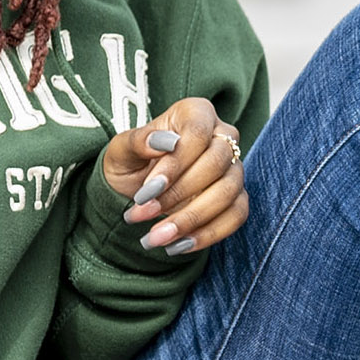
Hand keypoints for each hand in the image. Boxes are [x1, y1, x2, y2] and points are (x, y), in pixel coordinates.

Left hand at [101, 96, 247, 257]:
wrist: (138, 191)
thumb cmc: (131, 163)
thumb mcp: (121, 150)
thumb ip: (139, 141)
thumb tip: (164, 142)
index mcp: (196, 113)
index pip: (198, 133)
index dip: (175, 164)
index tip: (146, 190)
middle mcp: (223, 136)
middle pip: (216, 163)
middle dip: (177, 194)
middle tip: (141, 214)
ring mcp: (234, 168)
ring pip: (227, 193)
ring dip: (190, 219)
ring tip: (156, 237)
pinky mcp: (237, 197)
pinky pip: (236, 216)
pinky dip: (207, 234)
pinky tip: (178, 246)